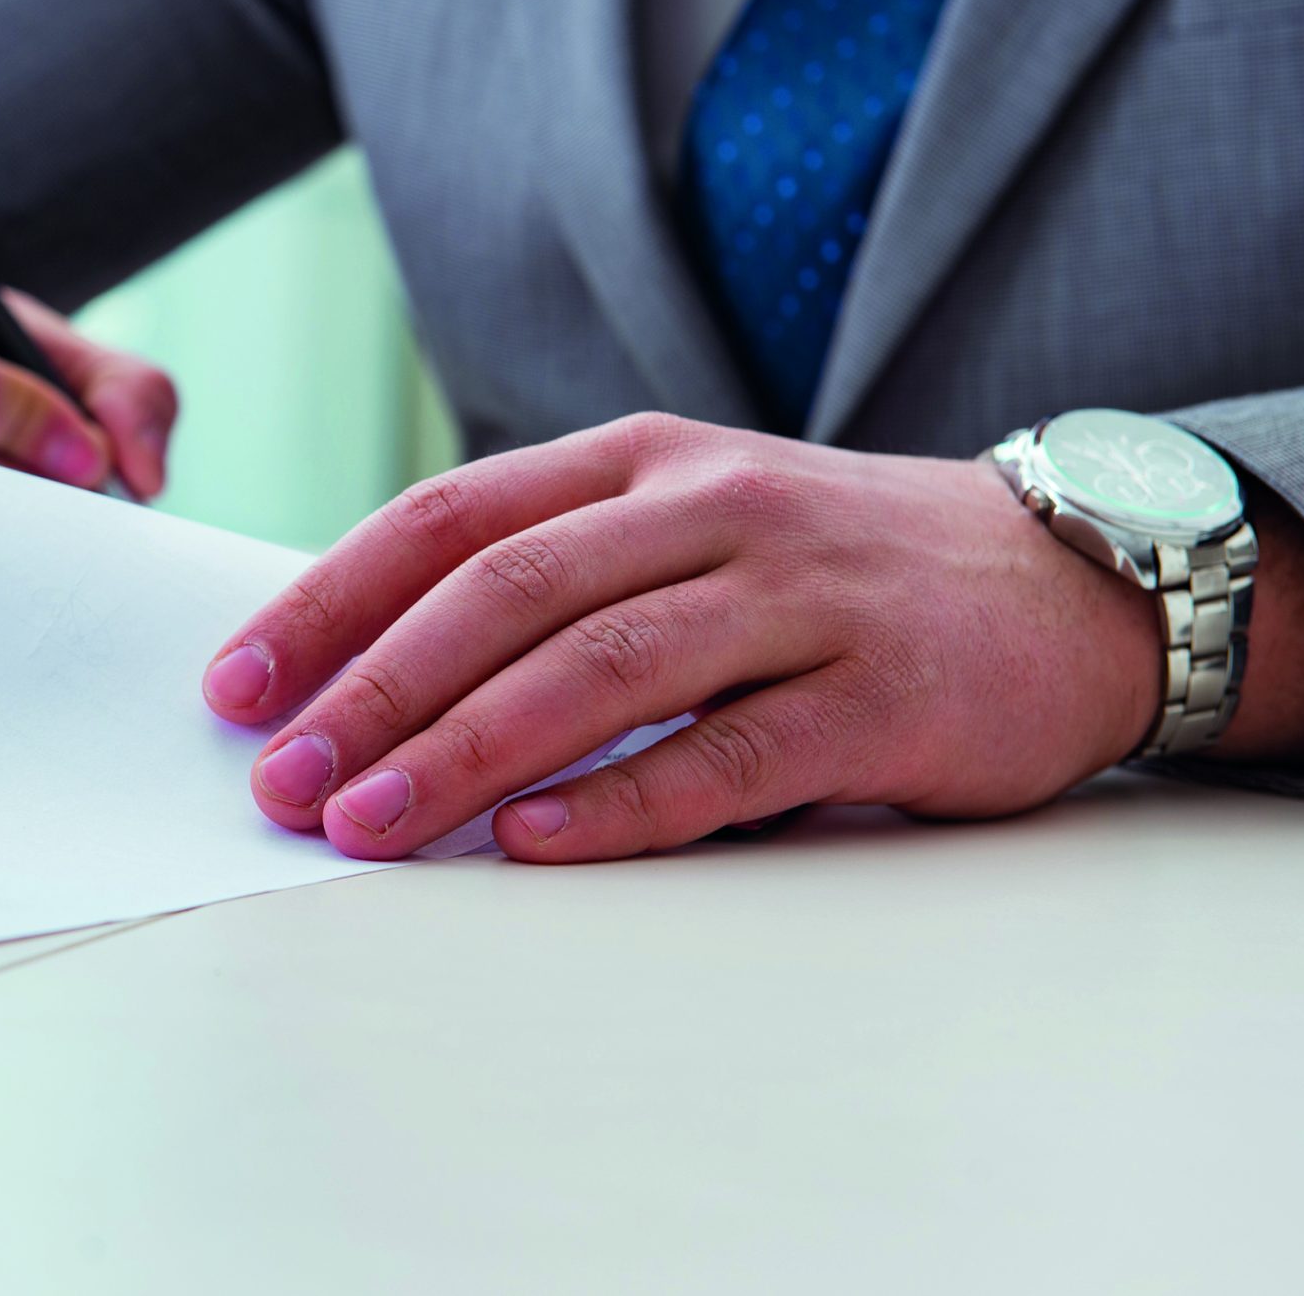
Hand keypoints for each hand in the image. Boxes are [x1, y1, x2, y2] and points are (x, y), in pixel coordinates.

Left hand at [200, 413, 1164, 861]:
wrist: (1068, 580)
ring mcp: (800, 595)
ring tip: (365, 822)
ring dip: (463, 750)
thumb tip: (363, 679)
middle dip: (371, 689)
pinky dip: (620, 803)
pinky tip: (531, 843)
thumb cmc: (828, 570)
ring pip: (600, 668)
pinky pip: (727, 755)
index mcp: (637, 460)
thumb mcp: (684, 525)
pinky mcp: (880, 694)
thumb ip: (552, 577)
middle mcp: (708, 507)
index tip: (235, 687)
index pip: (445, 517)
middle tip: (279, 779)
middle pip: (504, 591)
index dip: (328, 602)